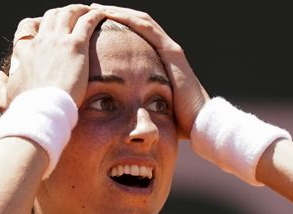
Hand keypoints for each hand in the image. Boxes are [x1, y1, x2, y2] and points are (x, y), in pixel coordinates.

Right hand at [0, 5, 106, 109]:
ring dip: (80, 9)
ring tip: (90, 11)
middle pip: (51, 16)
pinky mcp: (76, 46)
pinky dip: (95, 16)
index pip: (26, 28)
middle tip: (74, 17)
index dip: (36, 24)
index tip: (46, 27)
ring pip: (69, 13)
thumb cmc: (26, 107)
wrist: (43, 109)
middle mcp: (40, 41)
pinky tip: (102, 15)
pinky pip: (87, 22)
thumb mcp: (7, 96)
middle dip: (62, 13)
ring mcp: (58, 41)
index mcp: (24, 51)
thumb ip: (0, 85)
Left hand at [90, 4, 208, 139]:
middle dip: (114, 14)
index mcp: (162, 60)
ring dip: (118, 12)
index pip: (137, 34)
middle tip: (92, 9)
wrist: (200, 124)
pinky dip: (128, 19)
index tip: (95, 24)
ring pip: (141, 21)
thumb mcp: (152, 107)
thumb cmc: (178, 122)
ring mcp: (171, 49)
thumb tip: (118, 110)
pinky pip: (147, 28)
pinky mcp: (172, 52)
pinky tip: (112, 14)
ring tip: (97, 8)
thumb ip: (140, 101)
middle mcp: (167, 50)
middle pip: (137, 23)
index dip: (117, 26)